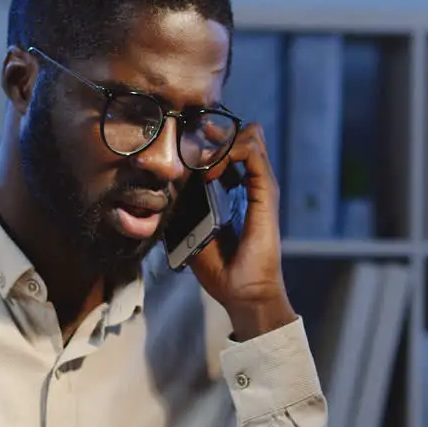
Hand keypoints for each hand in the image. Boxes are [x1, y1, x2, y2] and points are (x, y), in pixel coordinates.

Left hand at [188, 123, 296, 339]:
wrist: (243, 292)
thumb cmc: (221, 269)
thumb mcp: (192, 232)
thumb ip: (183, 210)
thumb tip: (161, 193)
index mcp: (239, 190)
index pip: (232, 146)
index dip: (210, 139)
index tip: (186, 149)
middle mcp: (253, 183)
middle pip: (244, 133)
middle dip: (216, 133)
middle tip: (193, 151)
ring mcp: (262, 186)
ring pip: (250, 136)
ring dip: (220, 142)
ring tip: (201, 164)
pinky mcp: (266, 192)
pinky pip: (252, 152)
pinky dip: (228, 153)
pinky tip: (209, 173)